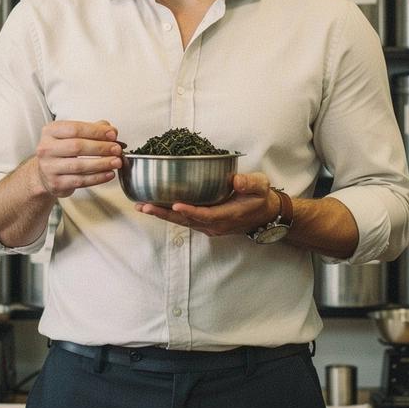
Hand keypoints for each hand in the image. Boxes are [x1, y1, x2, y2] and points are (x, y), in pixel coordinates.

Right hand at [34, 119, 122, 198]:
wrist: (46, 173)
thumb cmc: (63, 151)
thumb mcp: (72, 135)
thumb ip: (92, 129)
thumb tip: (111, 130)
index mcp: (50, 131)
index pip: (75, 129)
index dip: (96, 131)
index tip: (112, 134)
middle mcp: (46, 148)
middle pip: (77, 146)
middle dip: (101, 148)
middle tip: (116, 149)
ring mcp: (49, 167)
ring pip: (79, 166)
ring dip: (102, 164)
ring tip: (116, 162)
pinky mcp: (56, 183)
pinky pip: (80, 181)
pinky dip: (98, 177)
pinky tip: (109, 173)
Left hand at [135, 171, 278, 236]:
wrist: (265, 214)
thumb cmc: (261, 197)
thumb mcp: (261, 186)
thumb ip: (250, 183)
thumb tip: (236, 181)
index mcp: (228, 215)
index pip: (206, 215)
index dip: (190, 211)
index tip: (175, 205)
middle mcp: (215, 224)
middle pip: (186, 221)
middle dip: (164, 214)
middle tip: (145, 206)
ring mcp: (209, 226)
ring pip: (182, 222)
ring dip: (162, 215)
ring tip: (142, 206)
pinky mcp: (205, 223)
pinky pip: (184, 220)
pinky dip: (168, 214)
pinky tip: (155, 206)